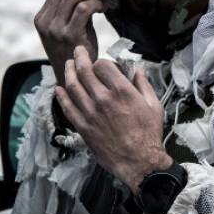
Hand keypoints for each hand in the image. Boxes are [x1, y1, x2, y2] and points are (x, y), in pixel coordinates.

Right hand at [35, 0, 107, 84]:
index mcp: (41, 19)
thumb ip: (70, 9)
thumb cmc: (74, 51)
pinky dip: (96, 3)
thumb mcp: (65, 28)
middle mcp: (45, 23)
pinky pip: (83, 8)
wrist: (75, 79)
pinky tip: (103, 8)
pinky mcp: (70, 35)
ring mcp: (55, 29)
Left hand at [54, 46, 172, 193]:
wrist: (138, 162)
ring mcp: (90, 112)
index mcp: (122, 91)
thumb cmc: (149, 133)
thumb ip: (144, 85)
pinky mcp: (83, 126)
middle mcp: (103, 98)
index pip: (102, 65)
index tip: (101, 64)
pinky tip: (59, 88)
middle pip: (84, 71)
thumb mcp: (154, 105)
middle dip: (79, 57)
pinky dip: (61, 95)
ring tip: (67, 64)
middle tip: (77, 51)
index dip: (100, 61)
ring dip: (68, 72)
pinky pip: (67, 107)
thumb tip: (137, 70)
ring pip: (73, 85)